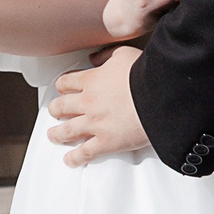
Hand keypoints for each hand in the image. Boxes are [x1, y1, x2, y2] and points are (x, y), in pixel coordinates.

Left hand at [46, 45, 150, 165]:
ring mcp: (95, 124)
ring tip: (53, 136)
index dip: (61, 86)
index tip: (61, 90)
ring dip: (57, 135)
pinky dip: (75, 158)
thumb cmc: (145, 74)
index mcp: (90, 80)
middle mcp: (88, 102)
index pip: (65, 83)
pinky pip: (85, 152)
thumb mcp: (123, 53)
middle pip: (61, 107)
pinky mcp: (106, 142)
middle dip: (55, 110)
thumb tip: (94, 58)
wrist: (159, 96)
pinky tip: (70, 160)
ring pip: (67, 131)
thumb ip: (105, 54)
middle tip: (54, 112)